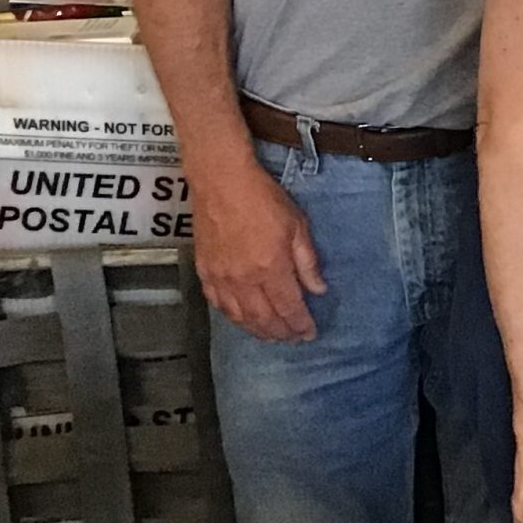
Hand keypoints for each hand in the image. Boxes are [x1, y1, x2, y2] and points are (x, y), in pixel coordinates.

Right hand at [194, 152, 325, 342]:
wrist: (222, 182)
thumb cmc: (264, 199)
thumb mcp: (297, 226)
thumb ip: (307, 261)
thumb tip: (318, 290)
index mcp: (271, 268)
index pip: (288, 307)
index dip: (300, 324)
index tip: (309, 333)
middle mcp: (244, 280)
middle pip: (264, 318)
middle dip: (281, 333)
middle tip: (293, 340)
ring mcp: (221, 278)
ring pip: (239, 317)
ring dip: (257, 331)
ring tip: (271, 337)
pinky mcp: (204, 271)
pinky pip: (218, 304)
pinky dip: (233, 318)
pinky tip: (242, 320)